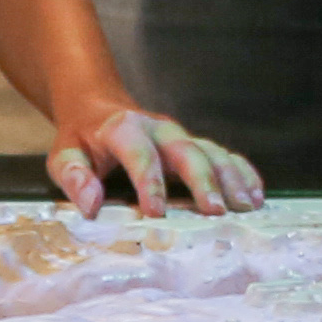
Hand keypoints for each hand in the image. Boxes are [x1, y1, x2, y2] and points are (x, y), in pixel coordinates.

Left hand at [46, 100, 261, 217]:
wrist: (98, 107)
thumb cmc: (82, 140)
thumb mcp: (64, 154)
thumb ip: (73, 176)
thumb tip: (91, 203)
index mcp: (123, 129)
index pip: (139, 153)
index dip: (148, 182)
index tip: (155, 213)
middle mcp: (159, 129)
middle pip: (186, 150)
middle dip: (203, 180)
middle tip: (217, 211)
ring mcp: (181, 135)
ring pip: (212, 152)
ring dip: (231, 178)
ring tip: (248, 206)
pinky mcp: (194, 143)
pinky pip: (224, 154)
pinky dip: (242, 171)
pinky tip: (256, 194)